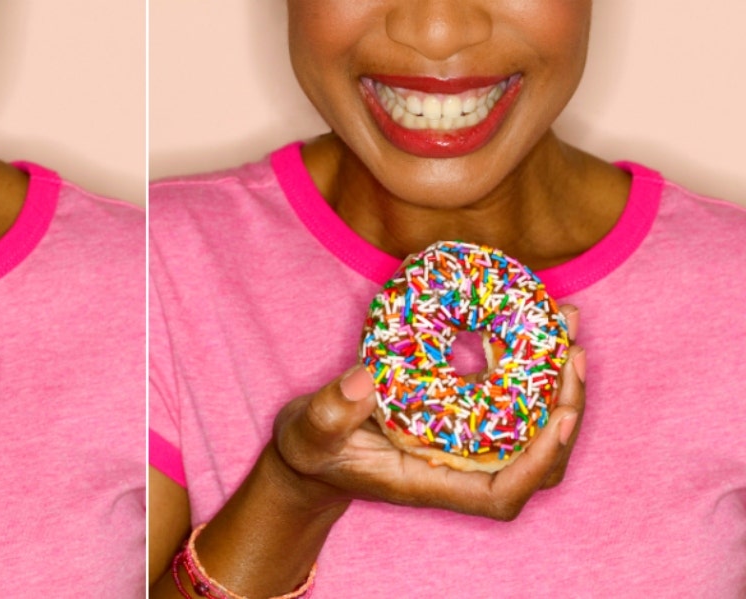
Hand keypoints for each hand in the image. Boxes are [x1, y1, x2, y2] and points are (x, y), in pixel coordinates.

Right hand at [271, 305, 584, 520]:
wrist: (312, 450)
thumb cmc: (312, 449)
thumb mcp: (311, 430)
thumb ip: (332, 410)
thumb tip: (365, 378)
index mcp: (431, 482)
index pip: (501, 493)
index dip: (538, 463)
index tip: (557, 419)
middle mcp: (460, 470)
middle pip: (537, 461)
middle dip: (565, 409)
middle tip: (572, 350)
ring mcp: (467, 446)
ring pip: (534, 429)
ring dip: (558, 382)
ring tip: (566, 324)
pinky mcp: (463, 419)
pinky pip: (513, 402)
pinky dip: (532, 366)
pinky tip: (535, 322)